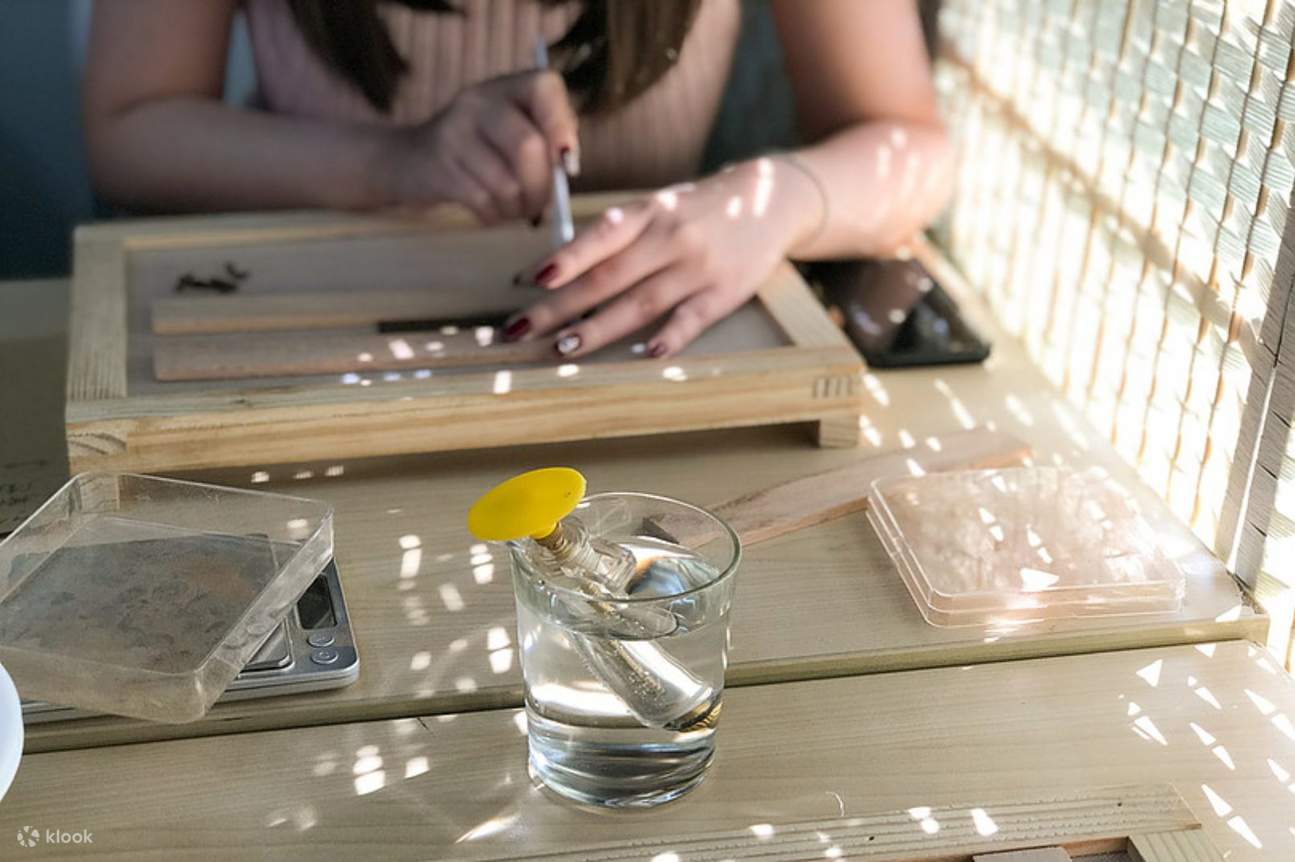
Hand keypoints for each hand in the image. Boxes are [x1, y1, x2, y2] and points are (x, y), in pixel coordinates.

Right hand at [379, 70, 578, 223]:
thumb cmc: (483, 151)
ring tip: (513, 206)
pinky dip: (495, 215)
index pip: (544, 89)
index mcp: (509, 87)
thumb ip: (548, 140)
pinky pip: (483, 201)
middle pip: (527, 147)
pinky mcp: (440, 166)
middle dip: (542, 187)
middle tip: (541, 203)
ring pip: (507, 183)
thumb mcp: (516, 131)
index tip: (568, 163)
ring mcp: (455, 131)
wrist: (410, 160)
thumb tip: (568, 165)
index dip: (562, 127)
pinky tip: (491, 210)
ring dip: (518, 207)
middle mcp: (480, 100)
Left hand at [504, 158, 820, 356]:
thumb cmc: (698, 208)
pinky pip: (692, 319)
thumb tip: (556, 268)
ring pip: (641, 302)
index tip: (532, 279)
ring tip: (564, 348)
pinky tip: (646, 354)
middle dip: (561, 307)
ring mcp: (697, 268)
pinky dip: (670, 336)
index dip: (567, 259)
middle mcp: (669, 238)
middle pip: (608, 278)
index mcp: (648, 212)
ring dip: (599, 328)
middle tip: (521, 330)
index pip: (601, 238)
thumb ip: (616, 234)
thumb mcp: (658, 205)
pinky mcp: (724, 293)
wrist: (771, 200)